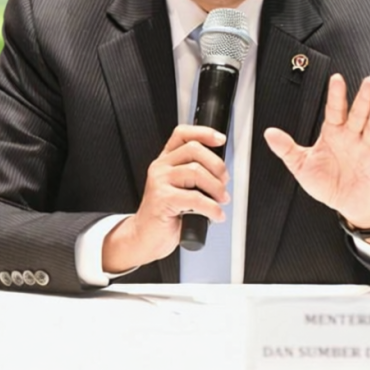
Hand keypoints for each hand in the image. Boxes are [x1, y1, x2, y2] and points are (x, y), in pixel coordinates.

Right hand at [102, 125, 229, 272]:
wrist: (145, 237)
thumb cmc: (165, 214)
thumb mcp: (180, 188)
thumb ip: (195, 175)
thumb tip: (222, 171)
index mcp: (166, 160)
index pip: (182, 134)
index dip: (204, 133)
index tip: (220, 139)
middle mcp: (161, 167)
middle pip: (194, 149)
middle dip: (217, 165)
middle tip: (224, 182)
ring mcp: (159, 181)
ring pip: (196, 171)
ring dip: (216, 187)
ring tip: (220, 200)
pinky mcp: (162, 199)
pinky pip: (195, 198)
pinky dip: (212, 208)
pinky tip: (216, 215)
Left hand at [264, 74, 369, 229]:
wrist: (347, 204)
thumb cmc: (326, 182)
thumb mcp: (301, 165)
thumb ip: (286, 149)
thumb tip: (269, 133)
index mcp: (333, 133)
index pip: (335, 110)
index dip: (336, 94)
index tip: (336, 78)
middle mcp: (352, 136)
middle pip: (358, 114)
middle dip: (363, 98)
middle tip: (369, 81)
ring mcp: (367, 148)